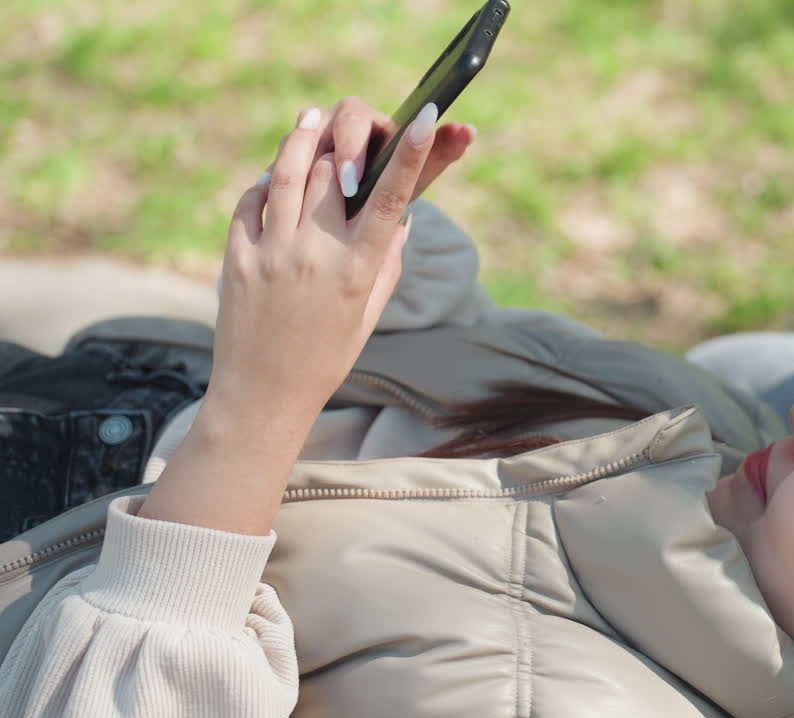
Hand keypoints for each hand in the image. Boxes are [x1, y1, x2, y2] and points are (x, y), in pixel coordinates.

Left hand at [211, 102, 460, 426]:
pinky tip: (275, 178)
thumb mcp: (368, 314)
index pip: (390, 197)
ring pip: (287, 172)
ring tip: (310, 119)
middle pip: (331, 170)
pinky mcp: (236, 257)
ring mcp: (271, 252)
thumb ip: (386, 264)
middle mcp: (315, 254)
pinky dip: (266, 182)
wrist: (263, 396)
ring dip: (301, 140)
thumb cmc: (326, 358)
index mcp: (357, 270)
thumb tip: (398, 221)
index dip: (412, 152)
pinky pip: (252, 201)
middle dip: (342, 141)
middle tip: (346, 125)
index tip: (428, 116)